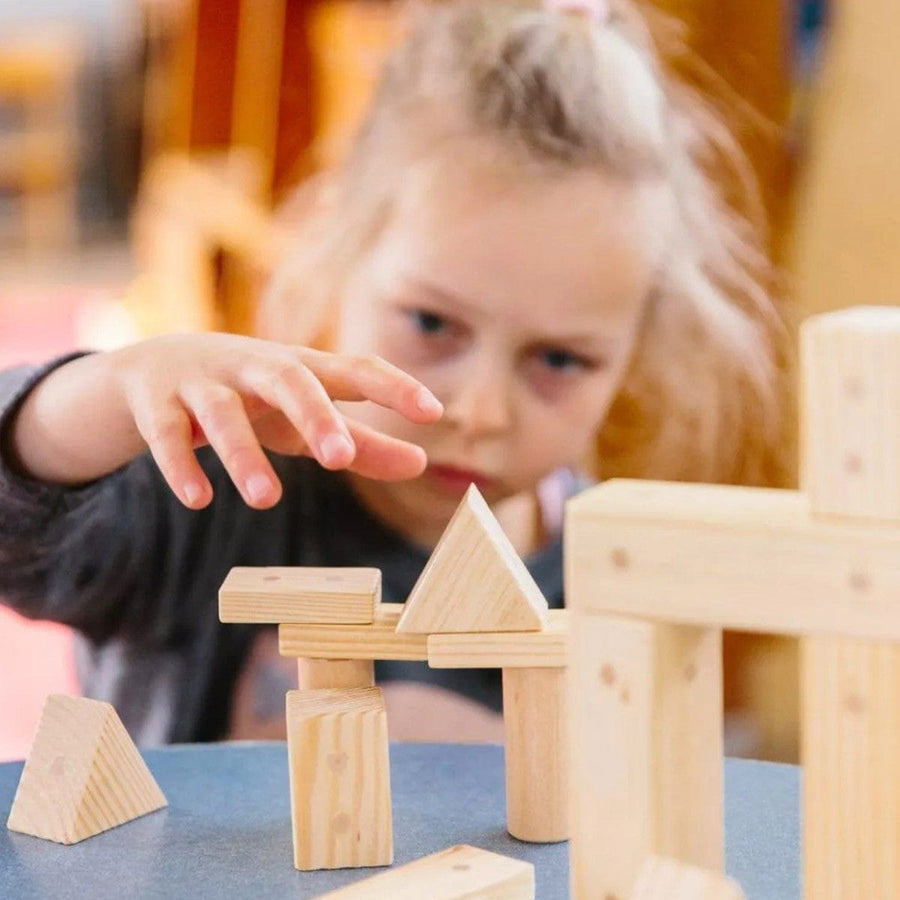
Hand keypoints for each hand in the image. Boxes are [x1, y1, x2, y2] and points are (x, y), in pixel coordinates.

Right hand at [111, 333, 442, 508]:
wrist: (149, 371)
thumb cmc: (251, 397)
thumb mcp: (304, 419)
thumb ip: (362, 442)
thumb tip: (421, 463)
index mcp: (300, 368)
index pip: (354, 369)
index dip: (393, 386)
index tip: (434, 412)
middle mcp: (253, 366)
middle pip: (288, 379)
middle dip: (315, 414)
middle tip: (340, 458)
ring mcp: (201, 381)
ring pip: (222, 411)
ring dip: (244, 453)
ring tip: (268, 499)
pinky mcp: (156, 403)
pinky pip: (166, 432)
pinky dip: (180, 464)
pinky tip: (199, 500)